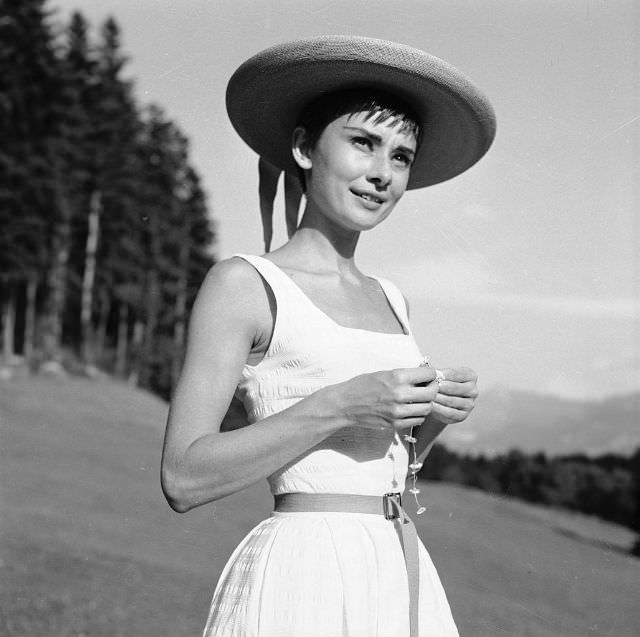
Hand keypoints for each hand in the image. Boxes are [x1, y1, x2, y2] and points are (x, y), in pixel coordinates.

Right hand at [322, 367, 438, 431]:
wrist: (345, 404)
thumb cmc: (362, 385)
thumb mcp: (383, 373)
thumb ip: (404, 375)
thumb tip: (424, 374)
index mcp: (397, 377)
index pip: (428, 375)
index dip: (431, 374)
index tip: (429, 375)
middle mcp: (399, 394)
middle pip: (431, 393)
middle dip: (433, 389)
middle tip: (428, 387)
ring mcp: (398, 411)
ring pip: (426, 408)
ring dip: (426, 403)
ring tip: (419, 399)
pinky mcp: (395, 424)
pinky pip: (417, 420)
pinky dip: (418, 415)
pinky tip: (411, 409)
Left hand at [430, 367, 478, 424]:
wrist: (439, 402)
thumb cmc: (439, 385)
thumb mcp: (439, 375)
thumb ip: (436, 372)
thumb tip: (429, 370)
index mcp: (470, 376)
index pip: (456, 374)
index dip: (443, 374)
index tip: (433, 375)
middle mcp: (473, 390)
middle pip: (457, 387)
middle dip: (442, 387)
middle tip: (431, 387)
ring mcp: (469, 404)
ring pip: (453, 401)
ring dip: (440, 398)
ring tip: (429, 396)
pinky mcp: (463, 415)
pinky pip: (451, 413)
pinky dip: (440, 409)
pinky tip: (431, 406)